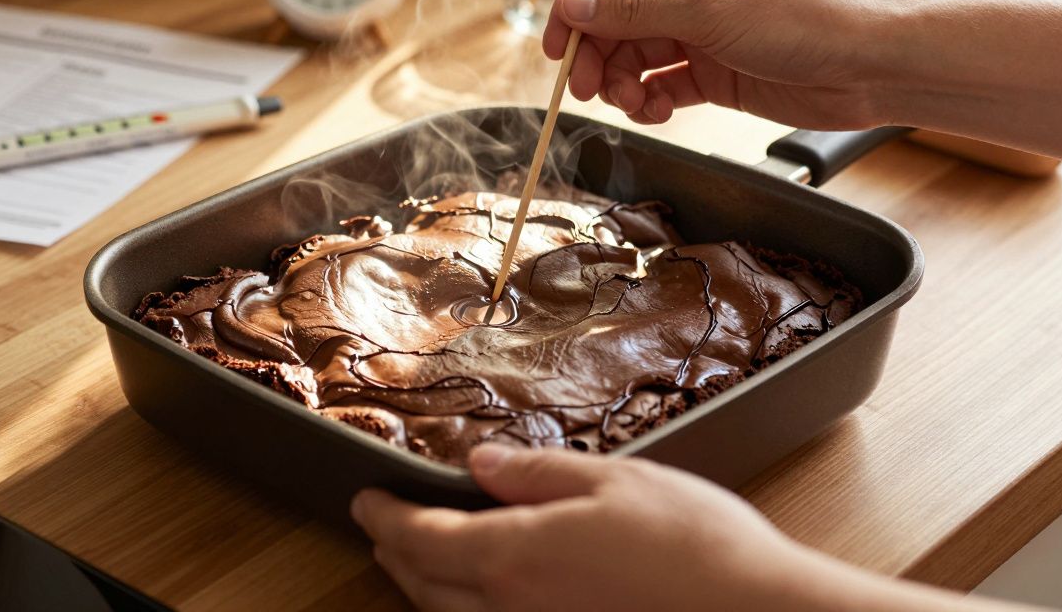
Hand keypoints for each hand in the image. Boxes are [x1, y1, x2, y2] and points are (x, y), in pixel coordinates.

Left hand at [351, 445, 815, 611]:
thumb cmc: (697, 548)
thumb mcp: (614, 481)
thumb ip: (536, 474)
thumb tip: (481, 465)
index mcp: (514, 557)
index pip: (419, 538)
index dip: (383, 517)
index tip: (364, 500)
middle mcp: (511, 611)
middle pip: (424, 586)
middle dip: (396, 552)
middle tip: (384, 527)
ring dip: (425, 587)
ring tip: (422, 559)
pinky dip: (466, 611)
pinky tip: (487, 595)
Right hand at [542, 0, 906, 130]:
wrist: (871, 64)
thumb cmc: (804, 16)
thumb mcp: (708, 11)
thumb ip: (634, 13)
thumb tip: (571, 5)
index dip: (578, 11)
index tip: (557, 49)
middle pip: (619, 20)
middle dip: (598, 55)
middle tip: (587, 89)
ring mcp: (705, 31)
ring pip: (638, 56)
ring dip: (624, 83)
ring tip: (631, 105)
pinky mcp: (717, 72)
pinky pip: (665, 84)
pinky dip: (653, 101)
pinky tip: (657, 112)